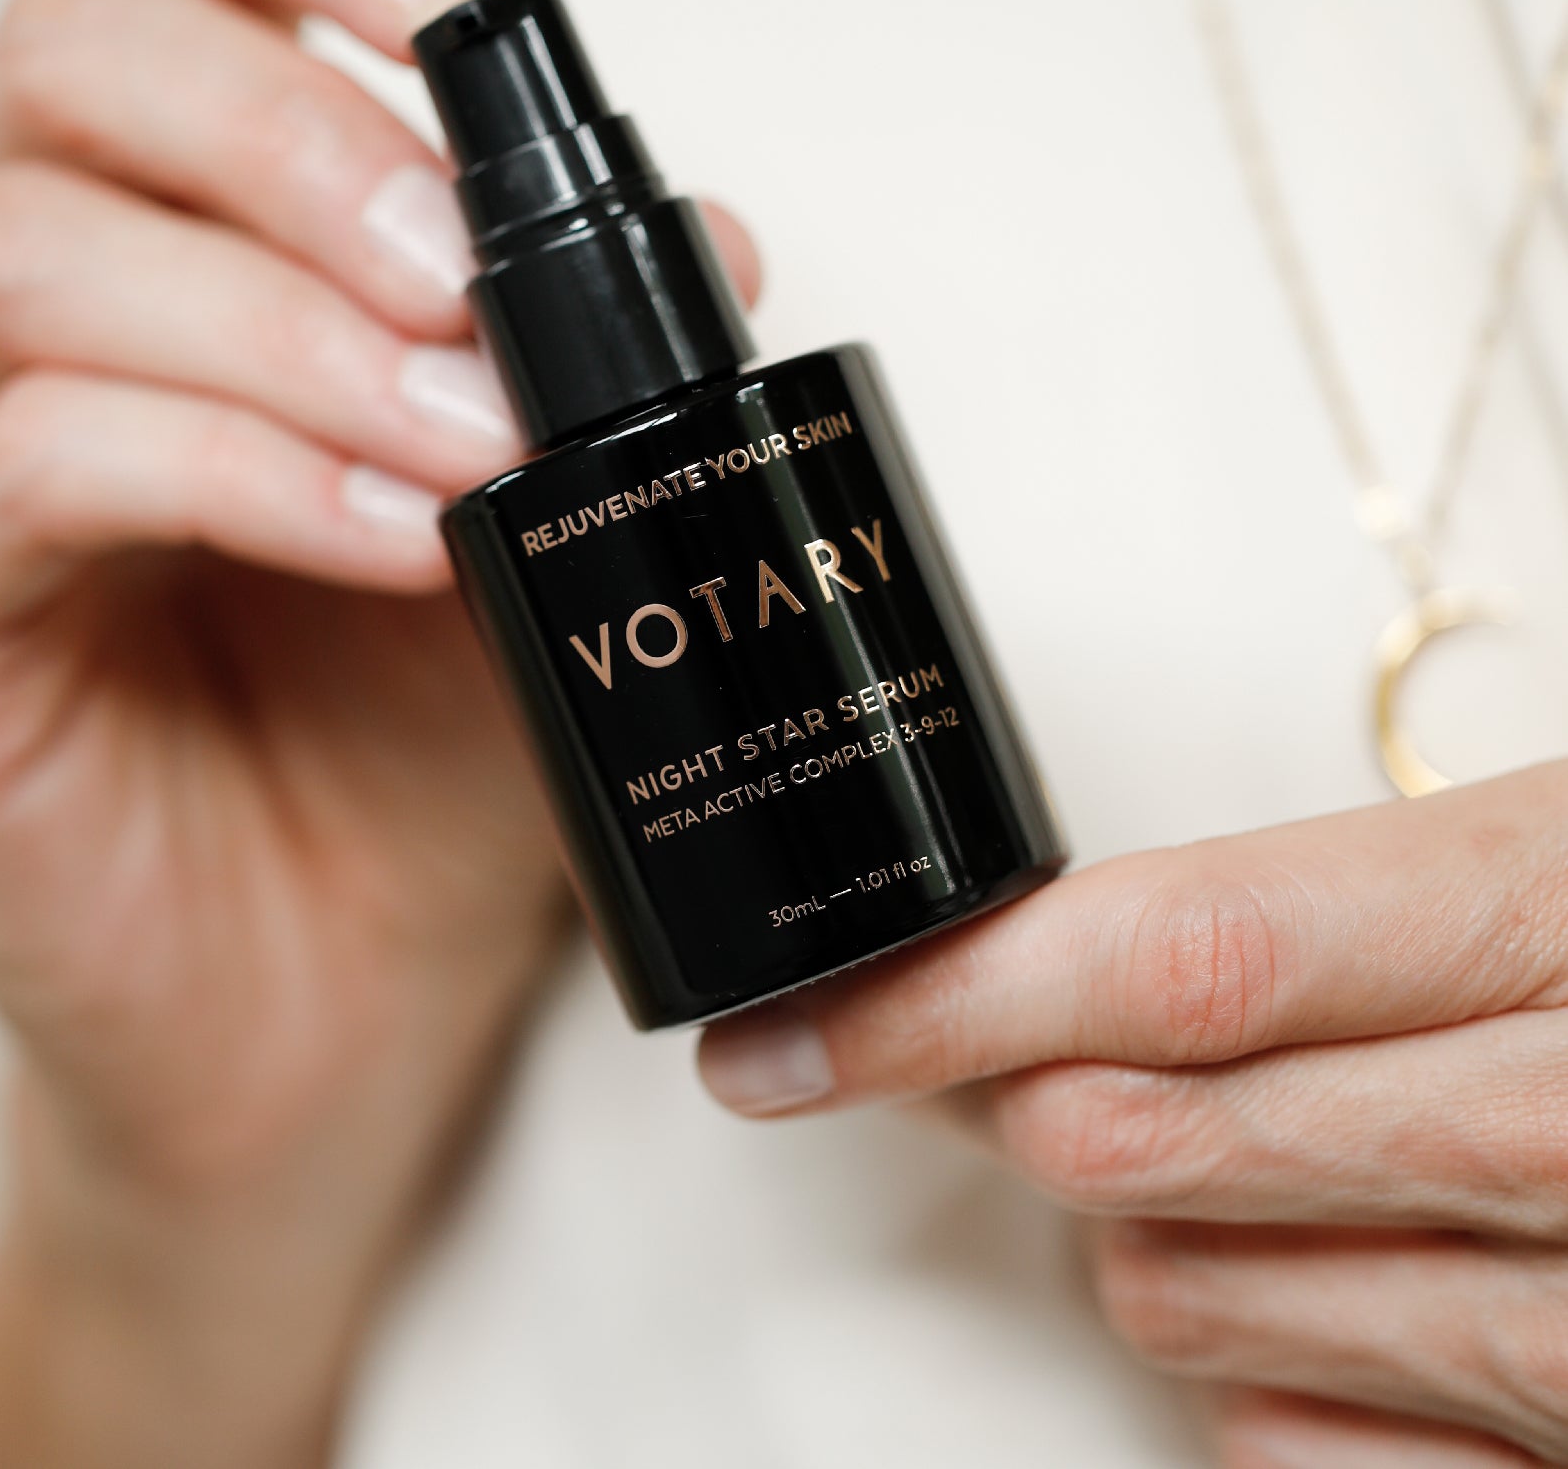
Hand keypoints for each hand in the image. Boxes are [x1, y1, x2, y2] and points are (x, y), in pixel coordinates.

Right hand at [0, 0, 758, 1466]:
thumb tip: (705, 239)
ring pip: (29, 254)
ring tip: (466, 438)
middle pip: (75, 48)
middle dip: (304, 139)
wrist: (342, 975)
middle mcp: (26, 283)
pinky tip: (393, 533)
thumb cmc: (428, 732)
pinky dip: (242, 474)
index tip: (469, 4)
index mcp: (178, 205)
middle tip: (469, 277)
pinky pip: (33, 471)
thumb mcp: (552, 512)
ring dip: (290, 326)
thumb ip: (597, 363)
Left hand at [700, 762, 1567, 1465]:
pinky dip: (1261, 1370)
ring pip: (1187, 1306)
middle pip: (1143, 1145)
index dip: (946, 997)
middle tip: (998, 1044)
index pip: (1187, 958)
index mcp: (1562, 913)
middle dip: (1021, 1095)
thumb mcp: (1548, 858)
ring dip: (1146, 1226)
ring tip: (1236, 1151)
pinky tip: (1325, 1287)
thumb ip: (1308, 922)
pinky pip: (1296, 1454)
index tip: (777, 1038)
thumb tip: (1046, 975)